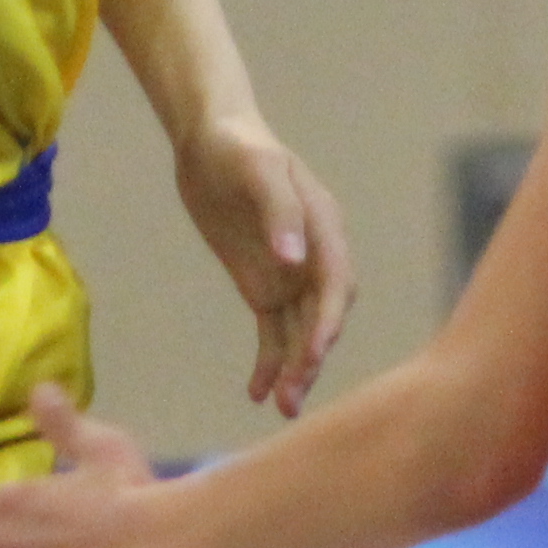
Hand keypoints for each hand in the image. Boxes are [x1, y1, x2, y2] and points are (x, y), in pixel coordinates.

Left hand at [174, 113, 355, 415]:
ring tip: (283, 407)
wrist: (212, 140)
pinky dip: (270, 362)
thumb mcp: (256, 169)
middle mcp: (315, 257)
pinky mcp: (266, 287)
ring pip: (301, 332)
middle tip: (294, 395)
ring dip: (296, 369)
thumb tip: (294, 259)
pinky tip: (258, 394)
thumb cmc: (237, 147)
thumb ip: (279, 212)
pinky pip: (274, 333)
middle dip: (313, 356)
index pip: (336, 282)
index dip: (329, 318)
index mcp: (324, 226)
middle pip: (323, 315)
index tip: (316, 350)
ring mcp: (292, 275)